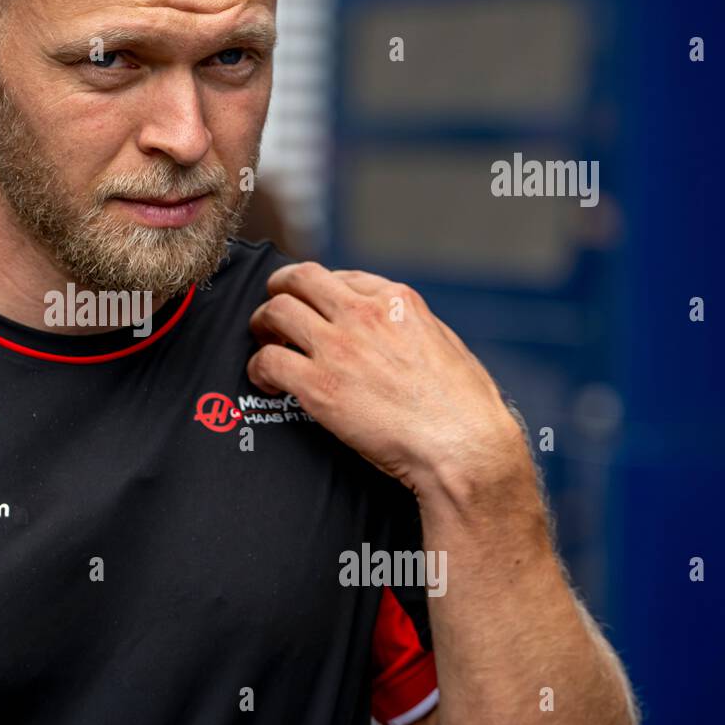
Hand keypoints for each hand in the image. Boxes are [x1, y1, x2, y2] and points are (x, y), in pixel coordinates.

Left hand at [247, 262, 532, 509]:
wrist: (465, 448)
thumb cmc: (466, 408)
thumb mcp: (445, 344)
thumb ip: (411, 327)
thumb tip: (394, 330)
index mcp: (397, 301)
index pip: (341, 276)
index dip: (319, 292)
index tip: (313, 308)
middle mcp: (364, 314)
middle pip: (299, 278)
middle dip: (279, 290)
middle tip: (273, 314)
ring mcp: (339, 347)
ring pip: (275, 311)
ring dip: (262, 325)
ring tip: (265, 344)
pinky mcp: (319, 385)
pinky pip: (268, 361)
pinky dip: (258, 369)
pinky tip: (268, 383)